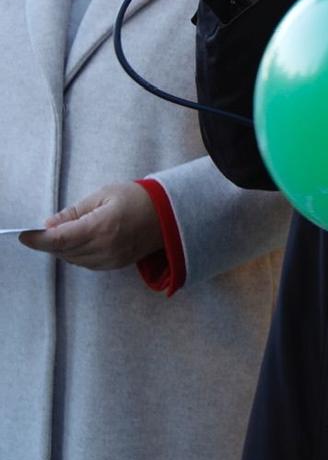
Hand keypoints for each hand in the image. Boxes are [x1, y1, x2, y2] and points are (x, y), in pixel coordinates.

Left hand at [21, 182, 162, 269]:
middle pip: (63, 251)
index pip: (59, 239)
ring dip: (64, 249)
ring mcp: (111, 259)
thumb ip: (74, 212)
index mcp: (101, 226)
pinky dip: (78, 254)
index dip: (37, 239)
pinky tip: (82, 241)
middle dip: (50, 242)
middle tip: (48, 228)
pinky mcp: (116, 264)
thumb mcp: (104, 195)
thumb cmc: (138, 198)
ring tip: (68, 233)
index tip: (24, 235)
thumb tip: (49, 225)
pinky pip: (87, 264)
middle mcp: (105, 247)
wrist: (170, 213)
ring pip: (73, 260)